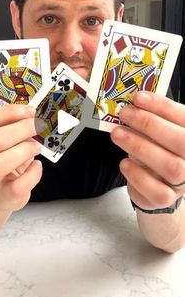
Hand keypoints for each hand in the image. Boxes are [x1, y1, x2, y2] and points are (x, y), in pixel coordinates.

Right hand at [0, 105, 44, 211]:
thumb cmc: (7, 164)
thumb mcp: (6, 144)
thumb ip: (14, 129)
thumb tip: (36, 117)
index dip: (10, 112)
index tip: (30, 111)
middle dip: (22, 129)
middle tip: (39, 126)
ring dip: (24, 151)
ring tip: (37, 148)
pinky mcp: (5, 195)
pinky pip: (18, 185)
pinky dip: (33, 173)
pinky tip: (37, 166)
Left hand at [111, 91, 184, 209]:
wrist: (157, 184)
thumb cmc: (157, 150)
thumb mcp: (156, 131)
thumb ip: (151, 118)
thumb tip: (133, 102)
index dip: (162, 106)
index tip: (138, 97)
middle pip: (181, 142)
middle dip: (150, 124)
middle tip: (125, 113)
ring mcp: (183, 182)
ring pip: (171, 166)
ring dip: (141, 147)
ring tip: (117, 134)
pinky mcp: (166, 199)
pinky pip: (157, 191)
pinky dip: (138, 175)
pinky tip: (124, 163)